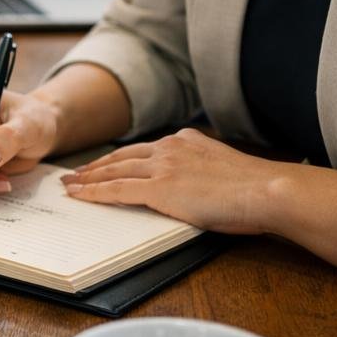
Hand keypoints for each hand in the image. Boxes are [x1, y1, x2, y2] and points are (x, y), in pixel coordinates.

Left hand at [62, 130, 273, 232]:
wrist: (267, 191)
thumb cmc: (255, 189)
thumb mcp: (221, 167)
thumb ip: (199, 169)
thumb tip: (190, 183)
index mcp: (185, 141)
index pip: (141, 150)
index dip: (117, 158)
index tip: (101, 164)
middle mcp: (169, 148)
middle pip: (121, 157)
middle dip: (95, 166)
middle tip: (74, 173)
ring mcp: (162, 167)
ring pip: (114, 171)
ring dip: (87, 179)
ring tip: (69, 184)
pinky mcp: (159, 187)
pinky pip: (116, 190)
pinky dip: (94, 193)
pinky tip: (79, 195)